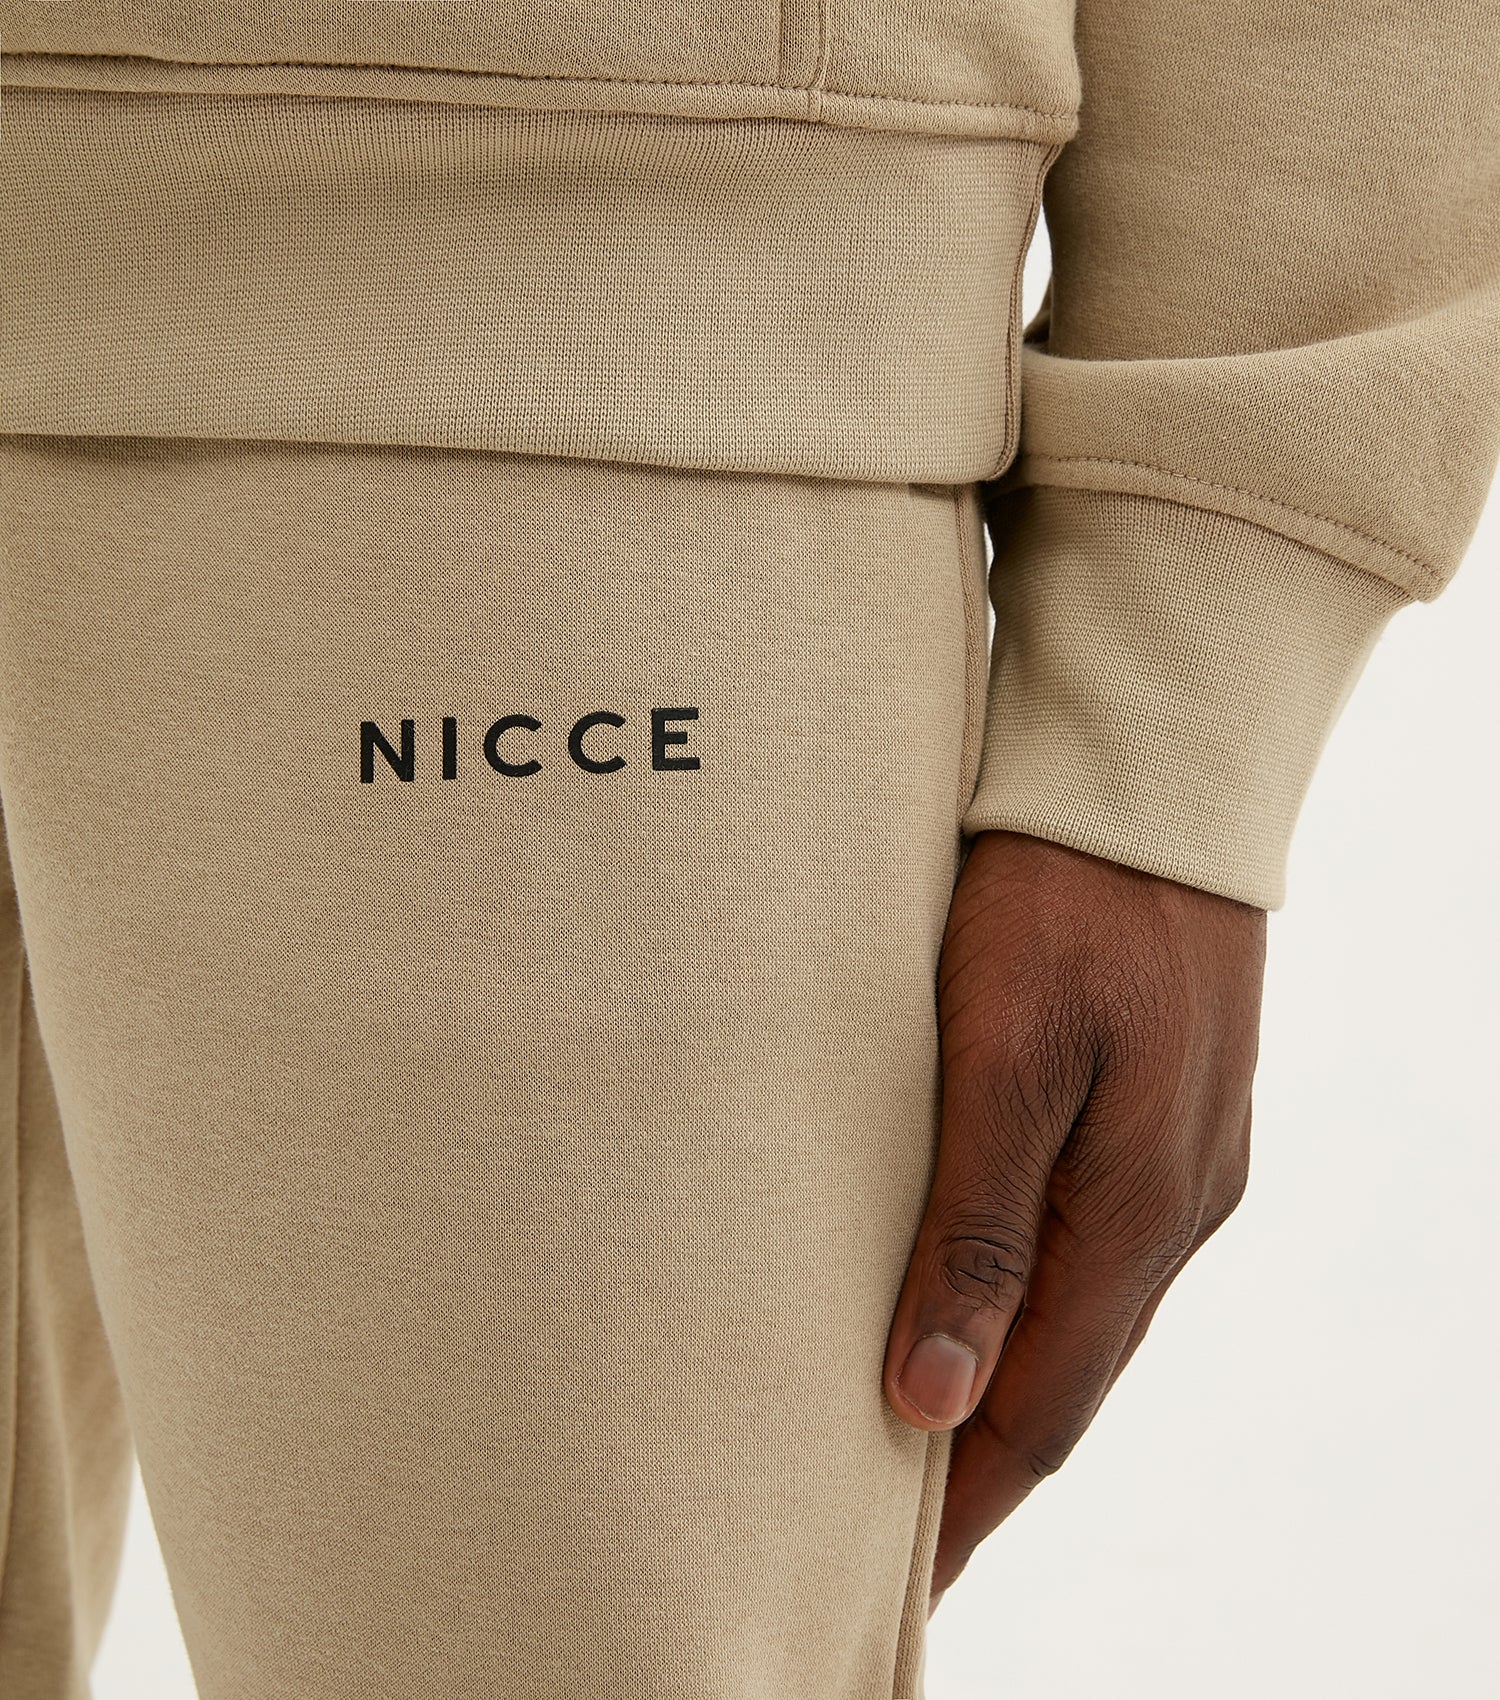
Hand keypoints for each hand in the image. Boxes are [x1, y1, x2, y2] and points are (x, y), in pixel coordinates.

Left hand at [882, 829, 1265, 1610]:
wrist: (1144, 782)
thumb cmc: (1060, 900)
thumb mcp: (1001, 1056)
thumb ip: (974, 1226)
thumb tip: (928, 1397)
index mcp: (1137, 1210)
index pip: (1039, 1409)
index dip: (965, 1500)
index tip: (895, 1575)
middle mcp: (1171, 1207)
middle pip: (1063, 1376)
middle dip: (977, 1458)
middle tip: (883, 1528)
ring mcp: (1173, 1160)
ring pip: (1076, 1314)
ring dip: (1001, 1378)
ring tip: (910, 1432)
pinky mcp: (1154, 1113)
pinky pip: (1085, 1243)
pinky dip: (1026, 1299)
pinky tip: (974, 1298)